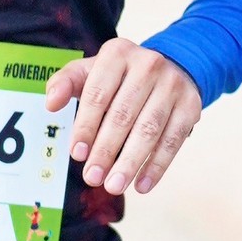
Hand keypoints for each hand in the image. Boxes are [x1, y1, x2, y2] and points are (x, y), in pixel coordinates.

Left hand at [45, 38, 201, 198]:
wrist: (171, 67)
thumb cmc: (120, 77)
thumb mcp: (91, 71)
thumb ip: (65, 83)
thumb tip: (50, 103)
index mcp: (118, 53)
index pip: (97, 95)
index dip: (86, 127)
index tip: (77, 154)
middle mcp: (149, 64)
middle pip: (123, 115)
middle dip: (105, 150)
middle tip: (92, 178)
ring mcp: (173, 85)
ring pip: (149, 130)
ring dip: (130, 162)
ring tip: (113, 186)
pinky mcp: (191, 105)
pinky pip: (173, 140)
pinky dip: (157, 166)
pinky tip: (142, 185)